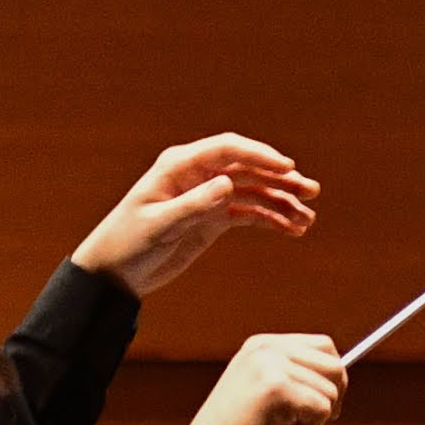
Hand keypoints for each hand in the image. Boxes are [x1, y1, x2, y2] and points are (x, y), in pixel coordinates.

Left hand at [69, 134, 319, 295]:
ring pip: (254, 192)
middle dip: (281, 179)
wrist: (113, 274)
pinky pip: (248, 213)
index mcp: (180, 166)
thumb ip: (192, 205)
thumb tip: (227, 184)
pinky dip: (270, 219)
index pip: (228, 150)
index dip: (259, 155)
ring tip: (307, 219)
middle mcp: (199, 175)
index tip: (286, 167)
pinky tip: (292, 230)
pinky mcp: (213, 219)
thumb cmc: (126, 244)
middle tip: (311, 191)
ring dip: (282, 203)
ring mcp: (208, 196)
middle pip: (248, 169)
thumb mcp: (158, 226)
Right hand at [175, 334, 343, 424]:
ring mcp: (271, 366)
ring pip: (331, 392)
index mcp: (262, 345)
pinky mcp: (277, 389)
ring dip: (313, 421)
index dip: (330, 379)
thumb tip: (341, 377)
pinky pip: (322, 411)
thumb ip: (294, 376)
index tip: (315, 406)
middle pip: (335, 366)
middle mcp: (267, 349)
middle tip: (303, 423)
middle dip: (330, 399)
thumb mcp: (263, 393)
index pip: (324, 347)